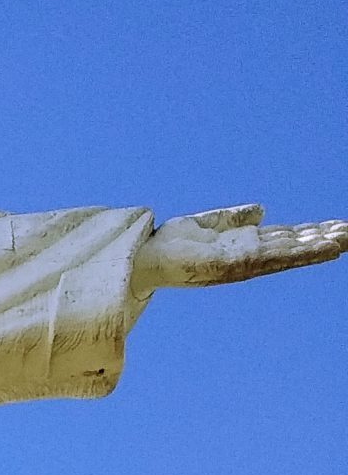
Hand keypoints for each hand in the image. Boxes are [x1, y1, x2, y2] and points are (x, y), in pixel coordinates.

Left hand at [135, 207, 347, 293]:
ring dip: (319, 246)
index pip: (284, 238)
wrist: (146, 257)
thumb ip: (234, 218)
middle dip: (322, 240)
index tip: (335, 228)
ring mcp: (245, 262)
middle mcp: (248, 257)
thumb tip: (260, 210)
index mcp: (244, 246)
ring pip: (291, 253)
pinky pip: (275, 256)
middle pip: (294, 246)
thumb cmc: (173, 244)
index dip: (309, 234)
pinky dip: (300, 252)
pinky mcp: (238, 263)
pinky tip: (318, 246)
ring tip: (346, 239)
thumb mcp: (210, 223)